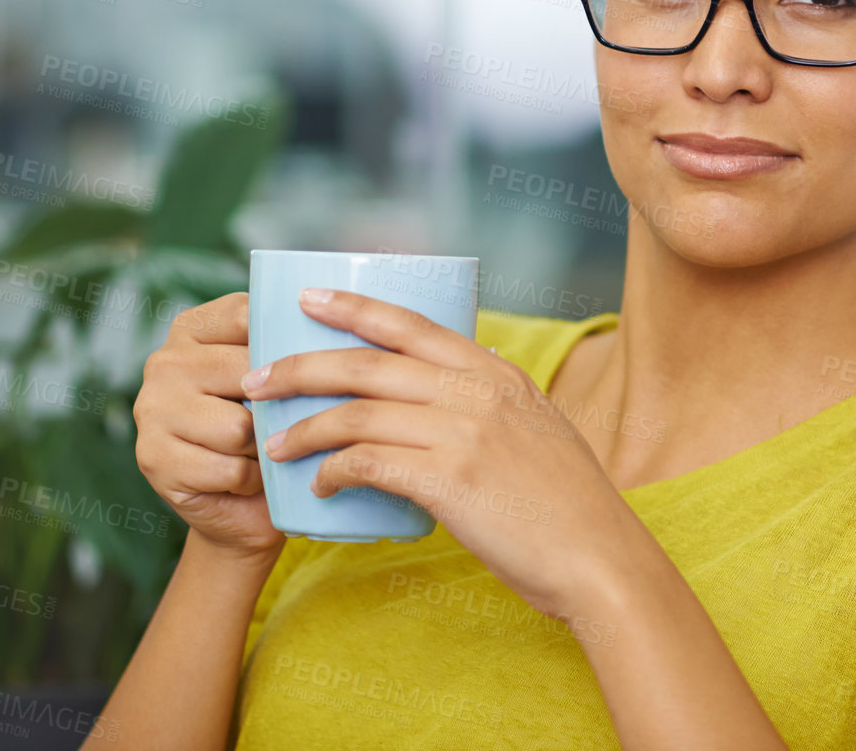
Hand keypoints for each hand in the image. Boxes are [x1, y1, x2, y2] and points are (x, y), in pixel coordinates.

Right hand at [133, 293, 284, 563]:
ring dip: (264, 449)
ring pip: (239, 426)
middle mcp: (164, 362)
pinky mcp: (154, 458)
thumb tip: (329, 328)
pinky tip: (245, 480)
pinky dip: (250, 481)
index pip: (246, 316)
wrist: (243, 508)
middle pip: (247, 373)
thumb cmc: (268, 430)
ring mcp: (153, 410)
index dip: (284, 344)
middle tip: (283, 425)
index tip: (307, 364)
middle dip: (276, 408)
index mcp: (193, 329)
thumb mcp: (275, 376)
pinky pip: (229, 468)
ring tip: (263, 452)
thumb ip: (285, 345)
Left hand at [242, 288, 643, 620]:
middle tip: (256, 378)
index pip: (409, 324)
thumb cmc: (566, 503)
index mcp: (495, 372)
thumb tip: (453, 382)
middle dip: (301, 366)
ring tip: (272, 443)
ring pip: (358, 413)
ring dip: (304, 427)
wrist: (599, 558)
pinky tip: (317, 485)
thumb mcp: (535, 427)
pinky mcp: (450, 481)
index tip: (306, 298)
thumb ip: (491, 401)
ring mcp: (464, 433)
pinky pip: (368, 463)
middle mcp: (476, 391)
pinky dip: (333, 470)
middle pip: (366, 363)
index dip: (352, 307)